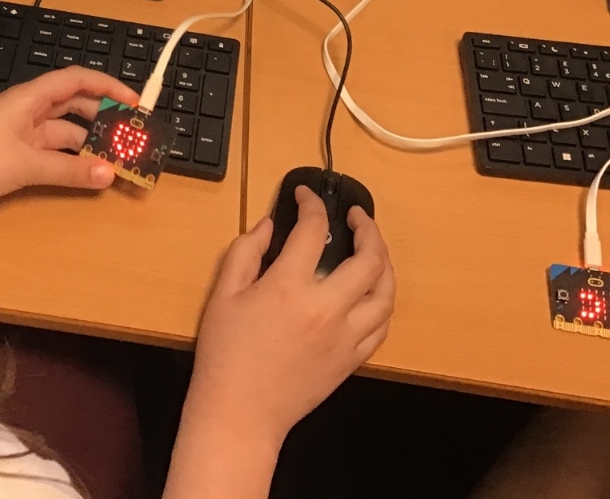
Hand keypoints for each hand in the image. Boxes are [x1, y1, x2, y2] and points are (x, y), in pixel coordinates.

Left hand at [0, 66, 139, 214]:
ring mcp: (22, 133)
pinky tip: (90, 173)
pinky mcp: (16, 155)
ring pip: (65, 131)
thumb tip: (108, 173)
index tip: (133, 102)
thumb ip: (69, 171)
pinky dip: (72, 160)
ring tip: (118, 157)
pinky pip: (53, 152)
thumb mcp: (25, 165)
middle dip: (103, 115)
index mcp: (28, 99)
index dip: (106, 85)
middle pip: (74, 105)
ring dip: (90, 143)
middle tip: (132, 133)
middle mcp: (28, 111)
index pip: (75, 80)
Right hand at [165, 189, 394, 495]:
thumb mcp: (224, 294)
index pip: (313, 230)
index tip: (306, 195)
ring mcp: (345, 336)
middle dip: (368, 227)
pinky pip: (381, 325)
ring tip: (374, 250)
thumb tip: (271, 225)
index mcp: (289, 287)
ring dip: (384, 264)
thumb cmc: (225, 354)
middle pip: (369, 259)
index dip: (312, 204)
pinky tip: (371, 292)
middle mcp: (326, 308)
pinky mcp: (352, 359)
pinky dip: (382, 301)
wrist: (241, 412)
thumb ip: (247, 251)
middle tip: (357, 216)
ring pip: (385, 293)